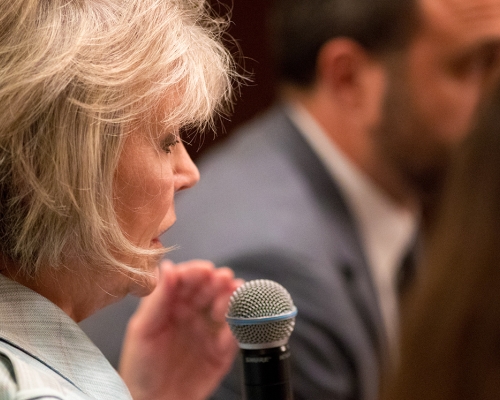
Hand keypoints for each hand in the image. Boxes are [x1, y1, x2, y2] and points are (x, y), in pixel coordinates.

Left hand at [119, 259, 242, 399]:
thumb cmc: (141, 368)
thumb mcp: (143, 329)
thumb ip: (158, 298)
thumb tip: (167, 266)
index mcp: (171, 303)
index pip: (186, 279)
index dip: (197, 271)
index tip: (206, 269)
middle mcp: (192, 312)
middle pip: (209, 289)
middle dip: (218, 281)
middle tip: (225, 278)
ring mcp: (208, 330)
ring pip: (226, 306)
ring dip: (231, 298)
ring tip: (232, 296)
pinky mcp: (222, 350)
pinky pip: (234, 334)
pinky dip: (239, 324)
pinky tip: (237, 320)